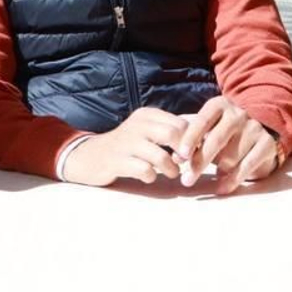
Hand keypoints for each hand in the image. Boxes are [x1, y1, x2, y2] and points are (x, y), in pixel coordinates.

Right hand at [61, 107, 187, 186]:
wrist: (90, 156)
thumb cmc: (126, 145)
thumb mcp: (145, 130)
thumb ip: (169, 130)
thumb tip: (201, 136)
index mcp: (147, 115)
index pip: (181, 123)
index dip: (192, 141)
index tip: (193, 153)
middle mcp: (137, 125)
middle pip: (173, 135)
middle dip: (185, 153)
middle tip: (184, 164)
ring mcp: (126, 143)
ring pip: (161, 156)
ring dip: (171, 169)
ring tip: (171, 173)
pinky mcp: (117, 161)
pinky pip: (145, 170)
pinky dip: (151, 176)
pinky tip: (148, 176)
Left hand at [175, 95, 280, 194]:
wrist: (263, 127)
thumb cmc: (225, 130)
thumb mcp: (209, 127)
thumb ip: (192, 140)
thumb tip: (175, 158)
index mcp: (220, 105)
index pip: (203, 120)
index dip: (190, 138)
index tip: (180, 156)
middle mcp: (238, 114)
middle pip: (216, 140)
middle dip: (199, 162)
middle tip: (187, 180)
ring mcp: (254, 128)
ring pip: (231, 156)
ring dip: (219, 170)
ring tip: (213, 175)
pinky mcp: (267, 144)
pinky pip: (246, 166)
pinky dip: (232, 180)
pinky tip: (222, 188)